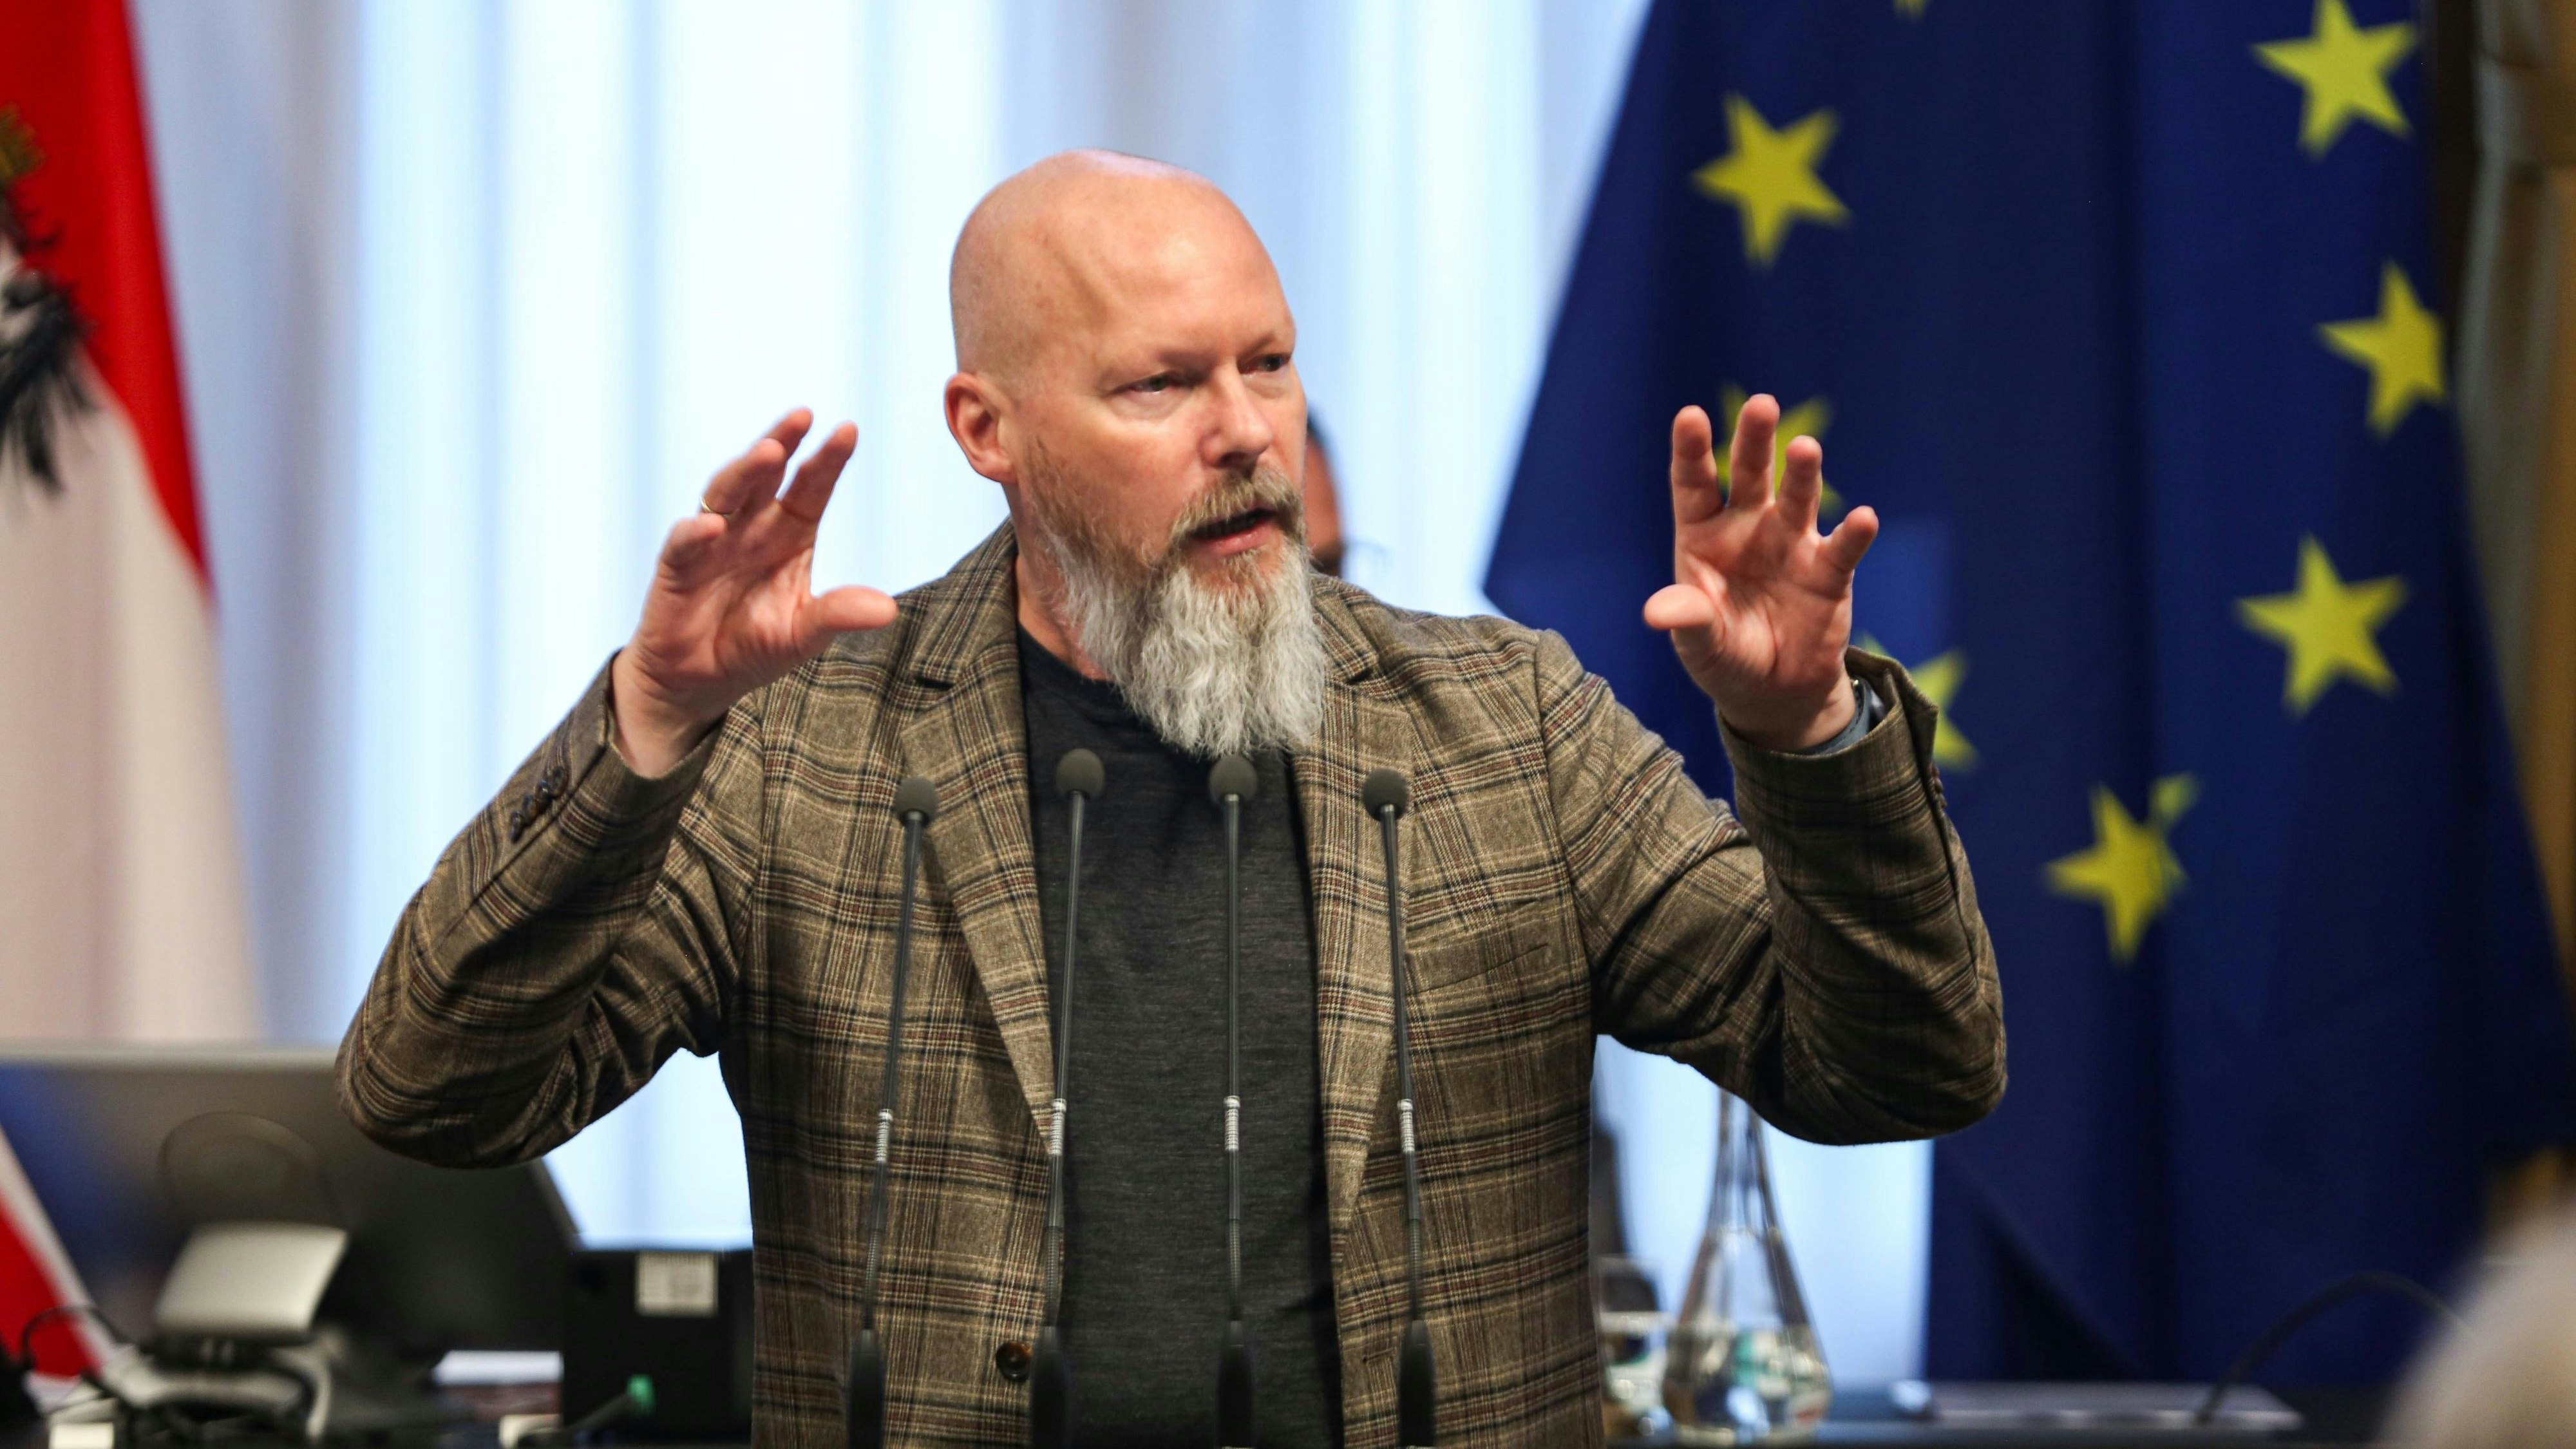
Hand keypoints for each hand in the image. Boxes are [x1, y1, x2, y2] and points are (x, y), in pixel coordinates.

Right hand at [610, 410, 896, 774]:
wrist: (701, 680)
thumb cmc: (754, 646)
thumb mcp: (804, 633)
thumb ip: (838, 614)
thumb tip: (889, 610)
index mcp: (789, 533)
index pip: (811, 487)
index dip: (828, 460)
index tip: (849, 429)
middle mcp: (751, 527)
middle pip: (766, 475)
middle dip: (783, 442)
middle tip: (803, 415)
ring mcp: (712, 541)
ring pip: (727, 493)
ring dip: (745, 471)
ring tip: (769, 452)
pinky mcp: (676, 567)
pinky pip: (684, 543)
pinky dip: (696, 532)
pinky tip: (713, 525)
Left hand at [1642, 395, 1878, 750]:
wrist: (1773, 691)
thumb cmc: (1725, 655)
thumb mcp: (1699, 643)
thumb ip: (1686, 621)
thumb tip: (1656, 612)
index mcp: (1703, 535)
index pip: (1694, 484)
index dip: (1692, 450)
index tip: (1691, 415)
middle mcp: (1748, 528)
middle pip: (1750, 474)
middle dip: (1754, 441)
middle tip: (1761, 404)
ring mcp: (1791, 543)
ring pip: (1798, 498)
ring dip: (1803, 474)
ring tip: (1805, 449)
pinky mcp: (1829, 571)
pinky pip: (1843, 548)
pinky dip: (1854, 534)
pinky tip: (1863, 519)